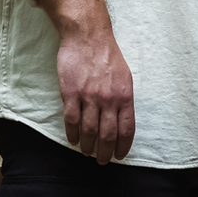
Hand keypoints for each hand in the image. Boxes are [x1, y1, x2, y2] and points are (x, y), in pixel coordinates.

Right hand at [35, 0, 135, 162]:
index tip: (119, 155)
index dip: (123, 146)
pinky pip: (71, 121)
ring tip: (87, 152)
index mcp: (124, 94)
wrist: (88, 36)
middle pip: (107, 135)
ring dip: (88, 146)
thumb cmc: (108, 55)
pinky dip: (72, 134)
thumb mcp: (125, 75)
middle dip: (105, 153)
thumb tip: (121, 120)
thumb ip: (123, 98)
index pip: (127, 129)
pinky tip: (74, 139)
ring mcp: (89, 97)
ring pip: (89, 131)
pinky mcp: (71, 94)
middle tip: (101, 160)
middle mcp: (108, 99)